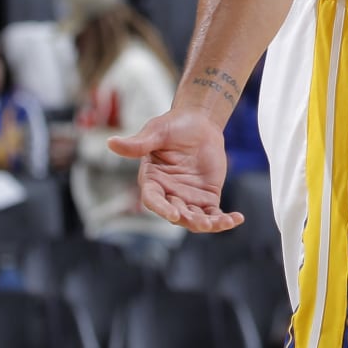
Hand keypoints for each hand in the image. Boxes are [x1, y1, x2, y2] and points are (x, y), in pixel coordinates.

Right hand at [107, 108, 243, 232]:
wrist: (199, 123)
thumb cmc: (173, 125)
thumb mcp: (157, 132)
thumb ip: (138, 143)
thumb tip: (110, 142)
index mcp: (152, 181)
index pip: (153, 199)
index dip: (161, 208)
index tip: (173, 214)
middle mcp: (168, 194)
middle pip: (176, 213)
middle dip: (189, 219)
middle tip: (203, 222)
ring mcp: (188, 198)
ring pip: (195, 218)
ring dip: (208, 223)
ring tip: (223, 223)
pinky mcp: (206, 197)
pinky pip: (214, 212)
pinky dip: (223, 219)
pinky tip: (237, 219)